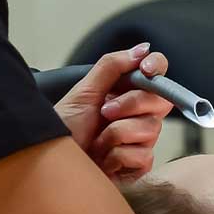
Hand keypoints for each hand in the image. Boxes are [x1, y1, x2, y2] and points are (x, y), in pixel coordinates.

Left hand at [54, 43, 174, 179]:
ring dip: (116, 134)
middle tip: (104, 112)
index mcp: (127, 92)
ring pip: (151, 128)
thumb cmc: (65, 129)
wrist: (53, 163)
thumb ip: (112, 66)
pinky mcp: (140, 165)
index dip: (157, 67)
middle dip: (129, 104)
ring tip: (97, 141)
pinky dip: (116, 156)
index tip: (145, 68)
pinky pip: (143, 155)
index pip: (157, 72)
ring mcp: (142, 140)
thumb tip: (142, 48)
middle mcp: (139, 114)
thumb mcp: (84, 91)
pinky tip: (103, 159)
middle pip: (160, 100)